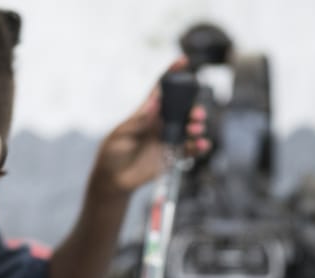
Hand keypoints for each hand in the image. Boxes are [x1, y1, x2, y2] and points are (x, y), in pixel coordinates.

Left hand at [90, 58, 210, 197]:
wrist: (114, 179)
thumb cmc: (112, 153)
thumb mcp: (121, 134)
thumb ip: (138, 120)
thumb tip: (155, 100)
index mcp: (147, 112)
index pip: (161, 88)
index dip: (172, 73)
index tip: (183, 61)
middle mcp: (160, 122)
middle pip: (181, 109)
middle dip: (192, 107)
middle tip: (196, 114)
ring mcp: (168, 138)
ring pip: (189, 127)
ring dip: (197, 126)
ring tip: (196, 130)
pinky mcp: (172, 156)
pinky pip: (190, 149)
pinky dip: (199, 146)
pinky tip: (202, 145)